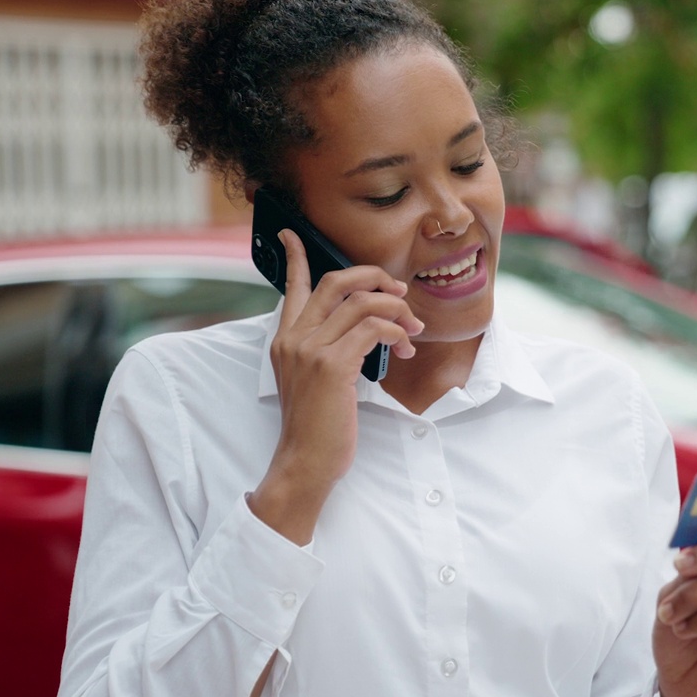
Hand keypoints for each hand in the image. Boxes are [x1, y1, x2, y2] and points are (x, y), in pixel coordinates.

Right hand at [250, 230, 422, 541]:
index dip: (295, 256)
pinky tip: (402, 347)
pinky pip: (372, 329)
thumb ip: (326, 350)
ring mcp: (310, 350)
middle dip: (375, 277)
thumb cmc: (316, 427)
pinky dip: (395, 331)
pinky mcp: (332, 365)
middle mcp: (293, 338)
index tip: (292, 233)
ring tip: (412, 328)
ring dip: (396, 310)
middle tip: (399, 292)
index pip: (290, 286)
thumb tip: (364, 329)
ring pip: (362, 302)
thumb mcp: (312, 381)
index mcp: (284, 339)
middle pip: (337, 281)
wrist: (305, 462)